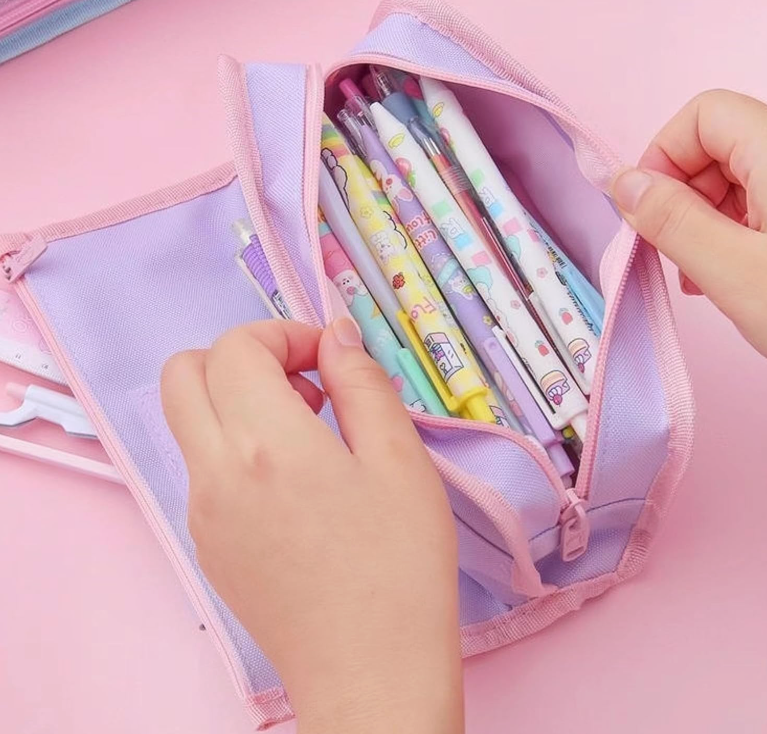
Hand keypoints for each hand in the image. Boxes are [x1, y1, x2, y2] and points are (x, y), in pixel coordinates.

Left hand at [161, 318, 462, 733]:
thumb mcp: (399, 459)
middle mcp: (214, 474)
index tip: (326, 359)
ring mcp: (201, 513)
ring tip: (309, 437)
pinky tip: (296, 487)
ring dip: (238, 402)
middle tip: (303, 385)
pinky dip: (237, 448)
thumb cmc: (399, 566)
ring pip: (190, 421)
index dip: (282, 334)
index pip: (235, 348)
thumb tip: (334, 336)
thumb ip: (361, 382)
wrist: (370, 674)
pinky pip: (203, 469)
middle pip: (184, 373)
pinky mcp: (207, 545)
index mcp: (264, 444)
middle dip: (242, 357)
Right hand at [610, 89, 766, 356]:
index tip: (645, 210)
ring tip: (694, 274)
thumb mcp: (732, 270)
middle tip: (666, 249)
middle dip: (679, 195)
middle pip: (717, 144)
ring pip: (734, 179)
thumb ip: (671, 220)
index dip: (663, 155)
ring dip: (699, 220)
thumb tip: (622, 183)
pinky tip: (720, 275)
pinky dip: (726, 234)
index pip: (705, 114)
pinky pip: (756, 205)